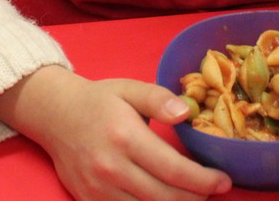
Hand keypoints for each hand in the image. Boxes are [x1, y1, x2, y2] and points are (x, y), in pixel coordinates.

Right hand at [0, 65, 231, 199]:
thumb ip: (159, 99)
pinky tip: (164, 200)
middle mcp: (111, 168)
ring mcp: (99, 189)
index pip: (173, 169)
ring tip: (191, 196)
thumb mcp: (130, 89)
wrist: (55, 115)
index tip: (223, 181)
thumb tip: (187, 113)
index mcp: (125, 137)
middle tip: (213, 190)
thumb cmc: (98, 101)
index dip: (204, 180)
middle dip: (196, 198)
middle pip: (165, 197)